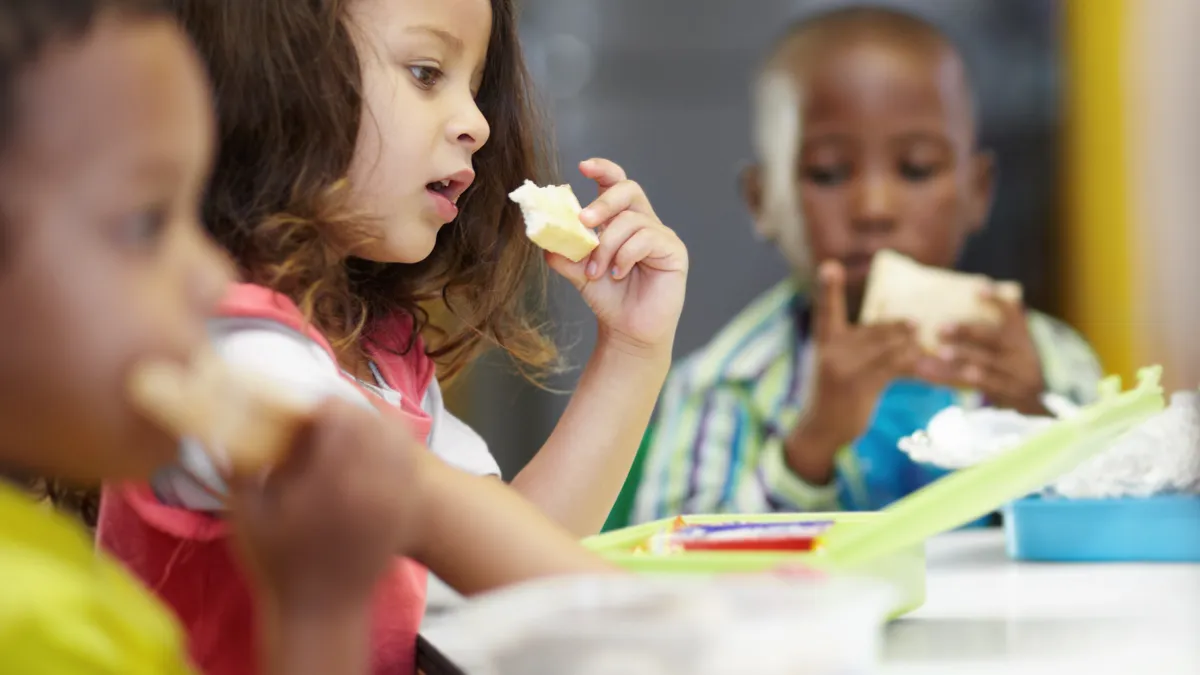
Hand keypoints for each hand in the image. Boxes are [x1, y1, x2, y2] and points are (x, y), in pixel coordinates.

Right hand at [227, 398, 427, 614]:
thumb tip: (226, 429)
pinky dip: (394, 448)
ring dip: (374, 425)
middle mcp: (370, 481)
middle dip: (348, 412)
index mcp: (331, 478)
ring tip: (352, 429)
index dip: (321, 406)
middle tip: (328, 417)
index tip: (306, 411)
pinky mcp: (406, 509)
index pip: (339, 416)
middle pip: (371, 421)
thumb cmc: (279, 564)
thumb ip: (240, 469)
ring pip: (396, 437)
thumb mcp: (248, 516)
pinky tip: (376, 451)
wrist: (322, 612)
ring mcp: (394, 496)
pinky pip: (409, 463)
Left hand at [545, 158, 687, 357]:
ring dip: (607, 246)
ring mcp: (661, 235)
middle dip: (602, 202)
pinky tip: (618, 274)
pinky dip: (625, 256)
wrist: (627, 330)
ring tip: (596, 271)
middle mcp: (643, 221)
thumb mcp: (579, 271)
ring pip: (631, 221)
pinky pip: (647, 239)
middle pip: (628, 189)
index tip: (583, 167)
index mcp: (621, 219)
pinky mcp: (674, 251)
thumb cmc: (608, 298)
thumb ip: (564, 251)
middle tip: (582, 221)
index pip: (616, 183)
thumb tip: (544, 236)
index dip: (603, 170)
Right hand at [785, 261, 919, 482]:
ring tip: (930, 340)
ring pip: (886, 348)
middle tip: (921, 322)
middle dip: (898, 327)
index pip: (826, 310)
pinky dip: (915, 367)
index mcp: (824, 342)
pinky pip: (894, 370)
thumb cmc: (833, 397)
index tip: (830, 265)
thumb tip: (899, 335)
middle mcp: (831, 351)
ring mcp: (843, 368)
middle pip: (872, 329)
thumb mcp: (836, 367)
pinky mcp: (859, 385)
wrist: (820, 431)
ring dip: (912, 345)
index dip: (828, 288)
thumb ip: (856, 348)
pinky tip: (931, 368)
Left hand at [916, 290, 1046, 414]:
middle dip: (967, 332)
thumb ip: (998, 318)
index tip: (979, 290)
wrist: (1033, 397)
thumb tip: (976, 288)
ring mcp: (1016, 373)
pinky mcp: (1009, 392)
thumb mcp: (1011, 339)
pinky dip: (969, 379)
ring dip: (964, 357)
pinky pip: (985, 386)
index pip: (1011, 312)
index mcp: (1019, 334)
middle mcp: (1020, 351)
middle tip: (941, 327)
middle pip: (993, 338)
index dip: (997, 300)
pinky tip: (954, 375)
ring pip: (988, 363)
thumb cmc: (1010, 361)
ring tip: (941, 353)